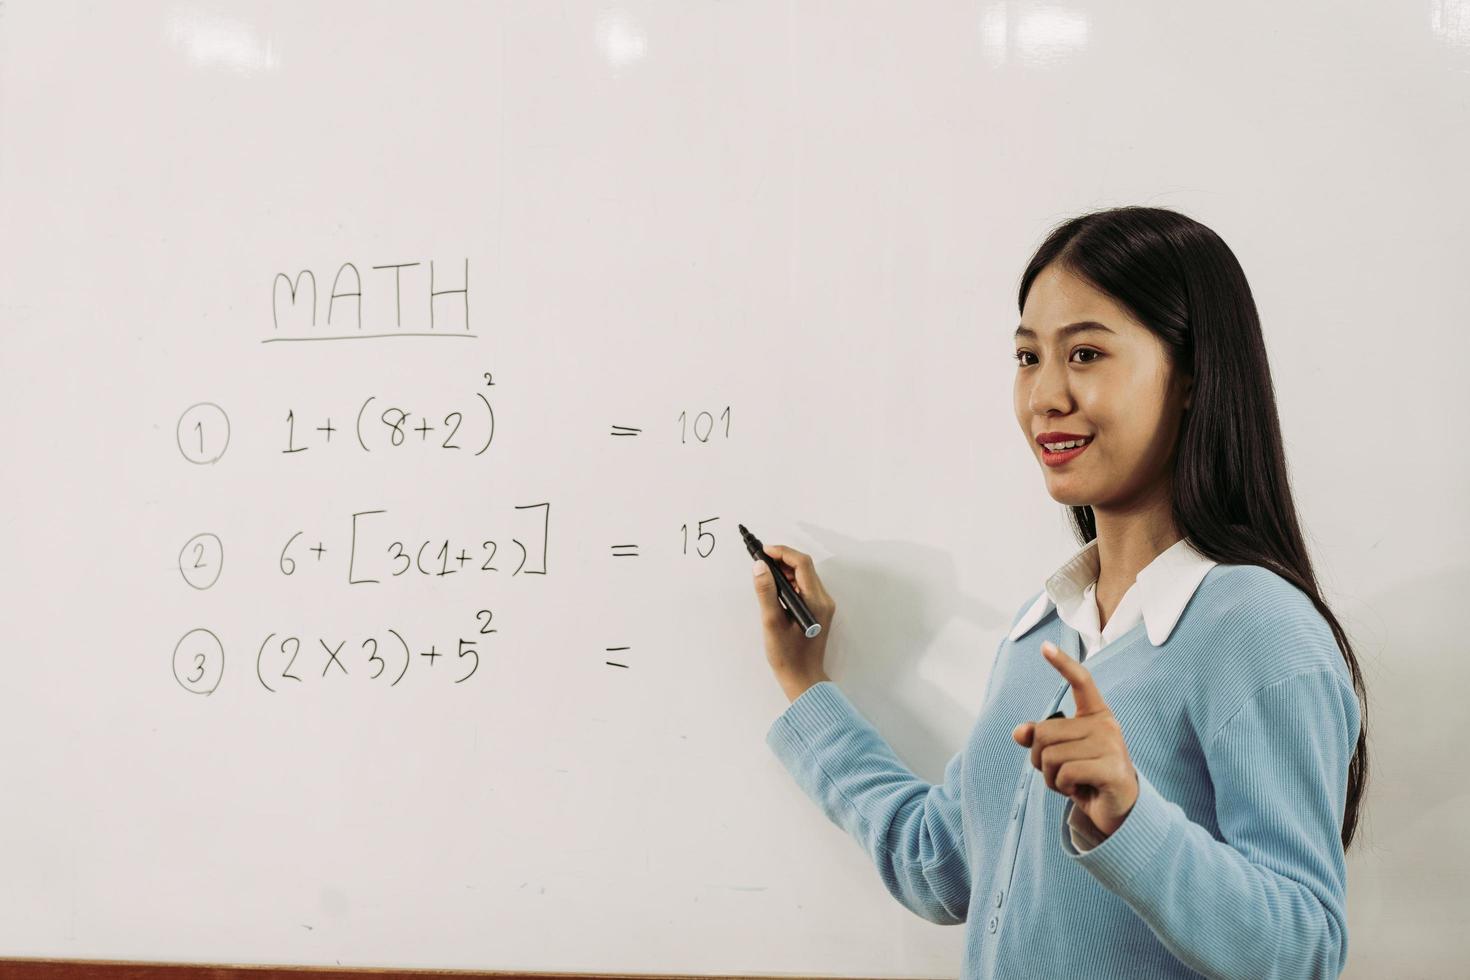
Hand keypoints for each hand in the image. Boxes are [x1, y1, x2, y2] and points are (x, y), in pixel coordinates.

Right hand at [751, 543, 834, 698]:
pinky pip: (805, 587)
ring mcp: (822, 605)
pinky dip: (790, 582)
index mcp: (816, 601)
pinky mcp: (818, 610)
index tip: (763, 551)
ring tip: (765, 573)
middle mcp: (823, 600)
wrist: (803, 678)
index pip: (802, 564)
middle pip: (805, 567)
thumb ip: (766, 592)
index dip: (782, 552)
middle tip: (761, 561)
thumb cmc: (788, 656)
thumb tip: (759, 566)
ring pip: (805, 576)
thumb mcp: (772, 622)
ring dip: (785, 570)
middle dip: (783, 559)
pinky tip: (775, 588)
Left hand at [1011, 641, 1138, 836]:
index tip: (1045, 647)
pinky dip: (1061, 787)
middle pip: (1045, 732)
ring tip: (1071, 782)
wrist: (1117, 810)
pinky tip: (1079, 790)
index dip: (1063, 664)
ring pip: (1050, 755)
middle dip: (1040, 758)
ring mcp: (1112, 745)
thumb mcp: (1060, 754)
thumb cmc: (1086, 776)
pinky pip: (1064, 773)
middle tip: (1060, 772)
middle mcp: (1106, 724)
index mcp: (1096, 714)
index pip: (1082, 682)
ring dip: (1051, 777)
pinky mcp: (1112, 769)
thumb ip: (1039, 739)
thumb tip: (1020, 732)